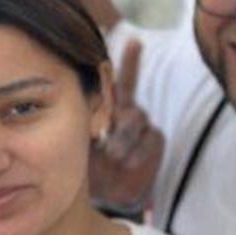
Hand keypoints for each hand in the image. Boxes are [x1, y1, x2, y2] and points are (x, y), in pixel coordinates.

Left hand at [90, 38, 164, 211]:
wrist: (108, 193)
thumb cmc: (89, 163)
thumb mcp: (80, 144)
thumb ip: (86, 127)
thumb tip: (95, 122)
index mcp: (109, 107)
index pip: (120, 81)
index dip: (131, 60)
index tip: (135, 42)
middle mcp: (127, 111)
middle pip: (128, 104)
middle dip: (117, 124)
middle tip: (103, 143)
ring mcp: (143, 125)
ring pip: (137, 120)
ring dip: (123, 141)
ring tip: (112, 158)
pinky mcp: (155, 139)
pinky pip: (150, 139)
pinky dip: (138, 153)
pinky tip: (127, 164)